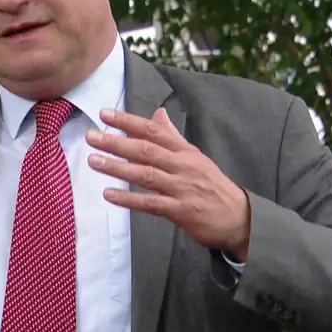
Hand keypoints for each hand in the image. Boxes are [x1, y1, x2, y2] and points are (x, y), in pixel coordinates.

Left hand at [86, 107, 251, 260]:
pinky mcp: (182, 210)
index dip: (128, 121)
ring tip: (94, 161)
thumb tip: (158, 113)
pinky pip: (151, 203)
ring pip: (146, 174)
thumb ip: (173, 136)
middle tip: (91, 136)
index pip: (153, 131)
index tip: (105, 114)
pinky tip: (109, 195)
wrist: (240, 218)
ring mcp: (182, 188)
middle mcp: (183, 166)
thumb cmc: (212, 185)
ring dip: (118, 167)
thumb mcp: (195, 157)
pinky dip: (129, 199)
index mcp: (184, 151)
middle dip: (116, 142)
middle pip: (146, 150)